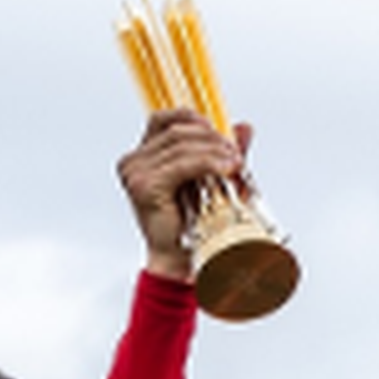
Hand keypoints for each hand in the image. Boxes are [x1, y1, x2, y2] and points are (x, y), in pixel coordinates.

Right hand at [114, 110, 248, 280]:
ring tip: (235, 163)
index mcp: (144, 155)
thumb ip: (224, 151)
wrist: (182, 259)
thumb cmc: (193, 224)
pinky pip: (182, 164)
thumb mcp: (213, 179)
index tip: (221, 134)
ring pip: (182, 145)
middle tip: (236, 153)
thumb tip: (244, 128)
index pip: (165, 119)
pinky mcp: (145, 186)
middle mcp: (134, 161)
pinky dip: (208, 163)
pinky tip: (225, 168)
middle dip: (212, 138)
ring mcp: (136, 173)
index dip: (194, 119)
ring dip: (215, 151)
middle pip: (177, 131)